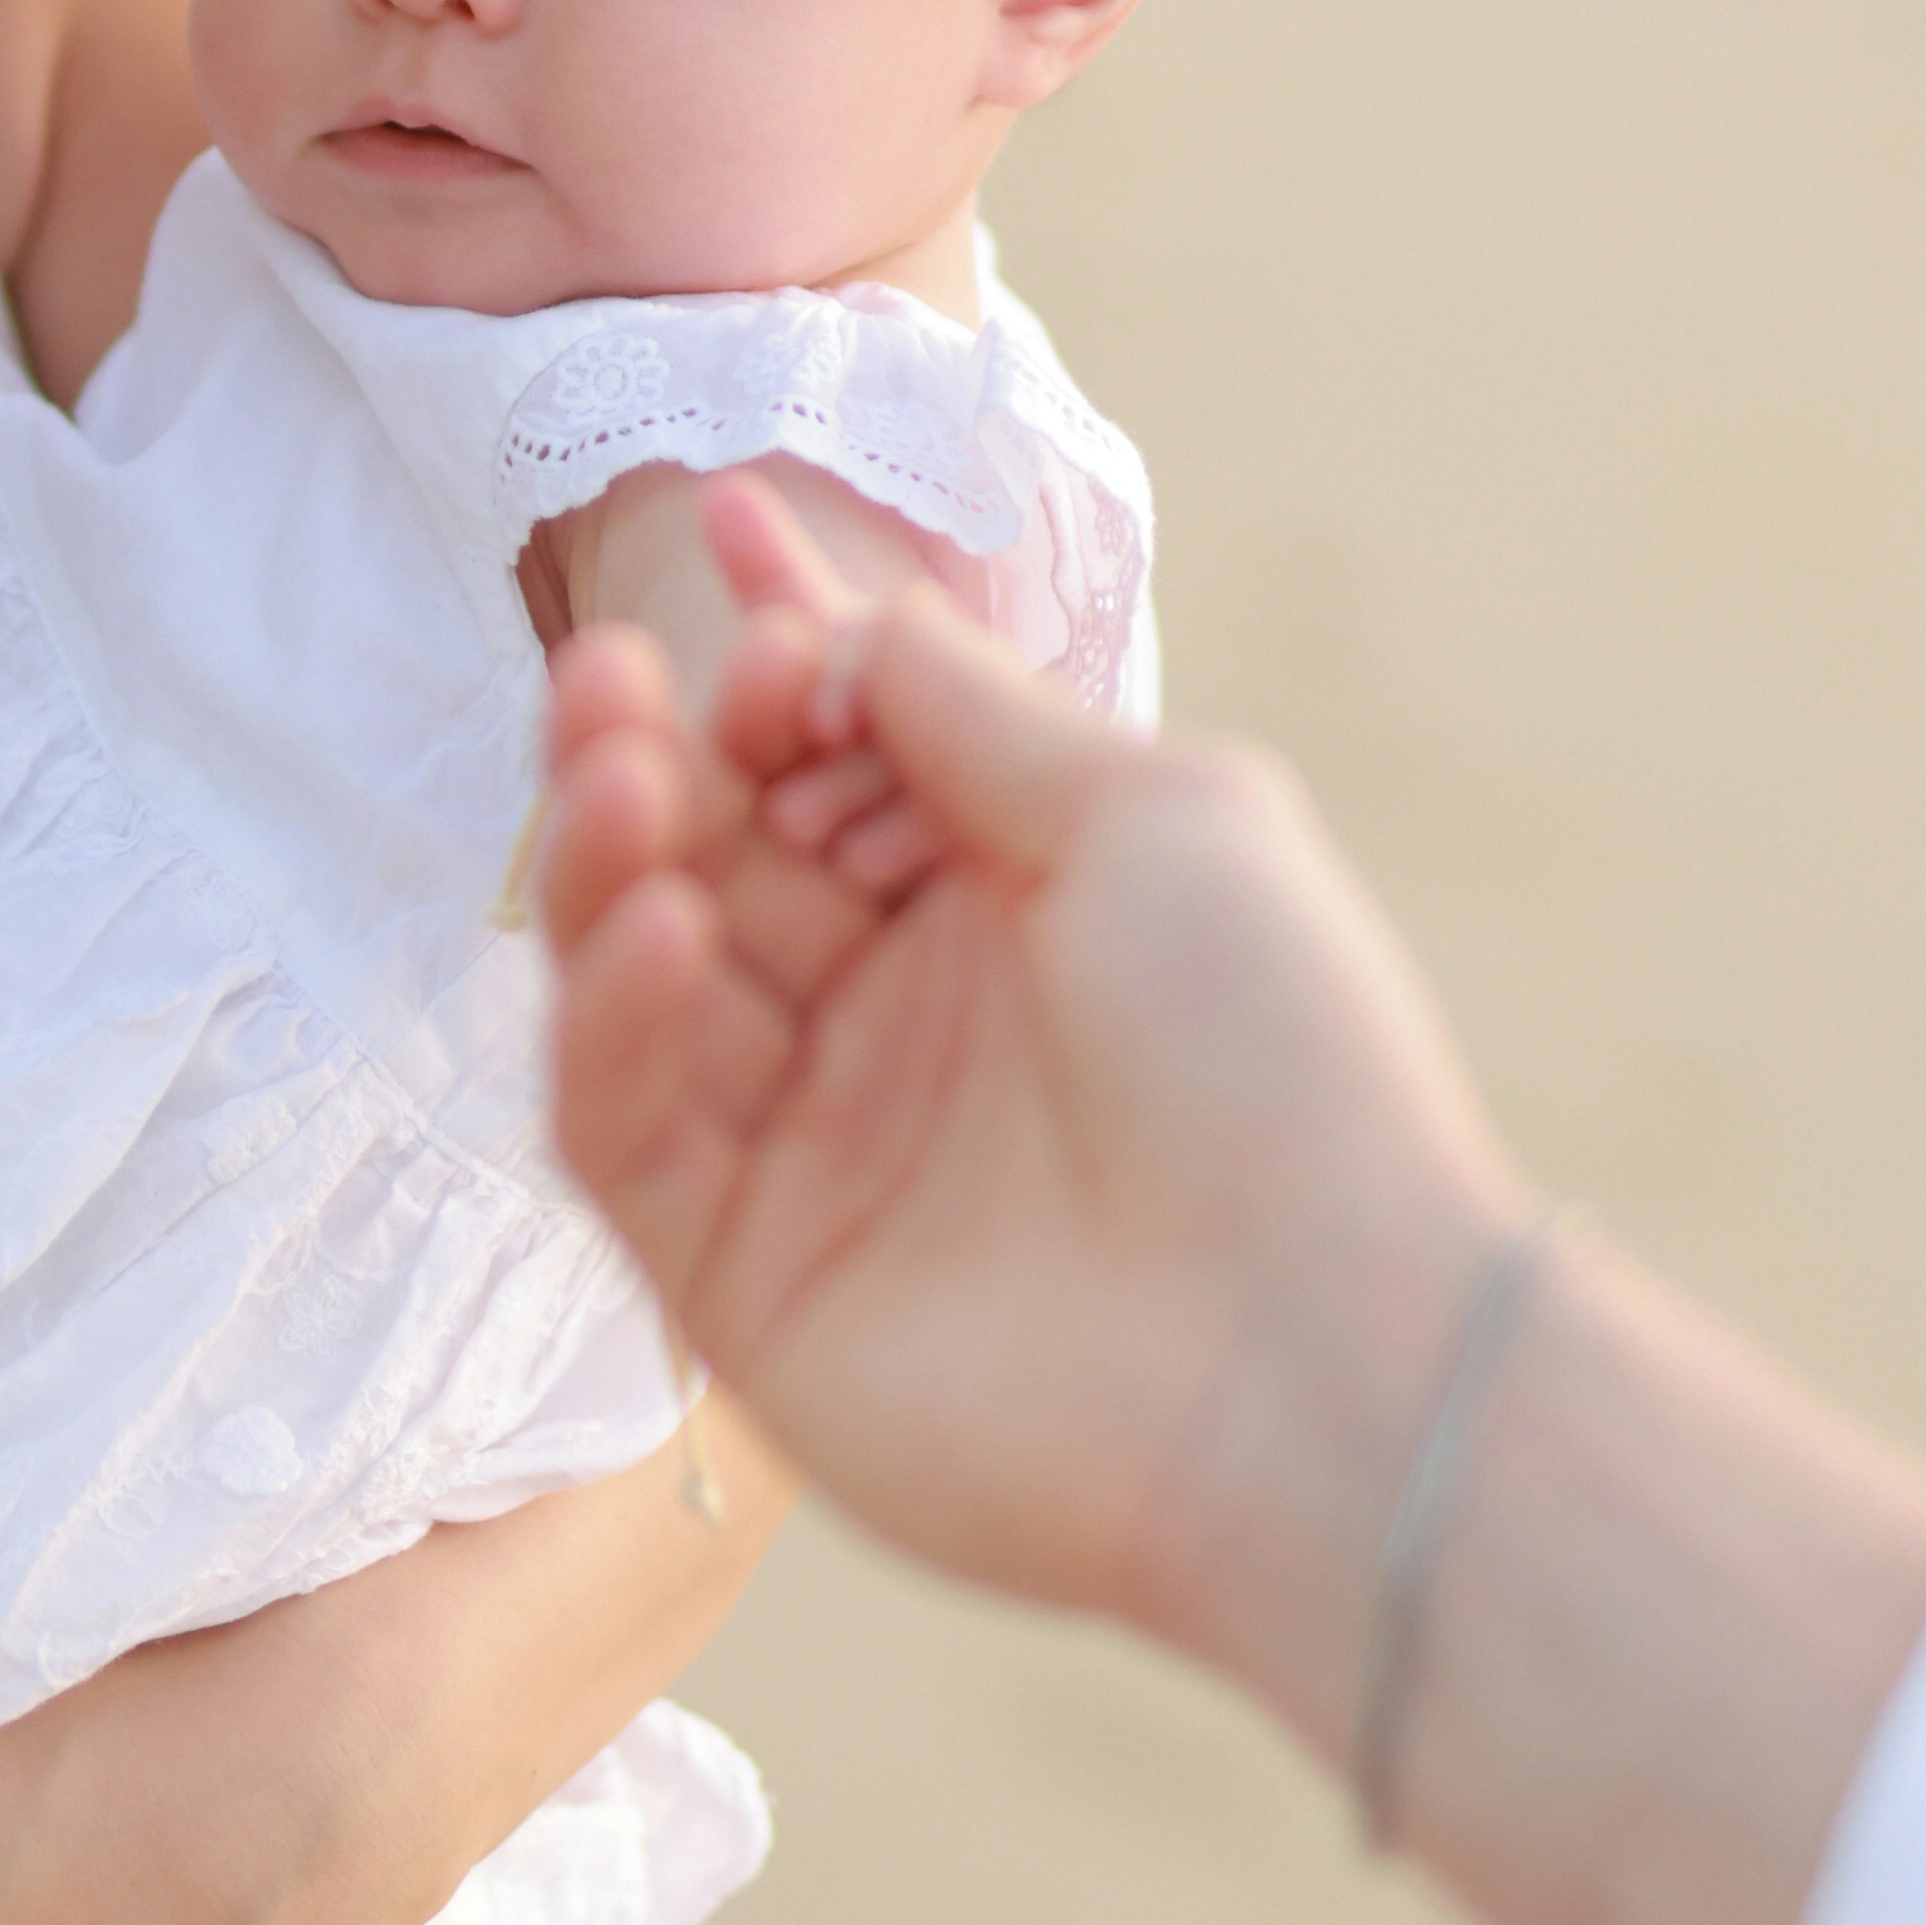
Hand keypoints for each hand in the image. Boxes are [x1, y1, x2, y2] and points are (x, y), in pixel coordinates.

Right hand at [531, 524, 1516, 1752]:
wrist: (1319, 1359)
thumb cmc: (1279, 1066)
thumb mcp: (1152, 815)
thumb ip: (972, 711)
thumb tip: (840, 626)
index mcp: (1013, 904)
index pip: (838, 756)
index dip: (777, 660)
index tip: (743, 565)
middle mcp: (903, 1020)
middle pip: (717, 852)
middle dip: (654, 746)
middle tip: (609, 669)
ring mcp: (816, 1149)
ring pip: (642, 975)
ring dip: (605, 857)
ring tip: (611, 770)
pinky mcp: (743, 1275)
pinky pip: (623, 1125)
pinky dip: (611, 1017)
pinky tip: (656, 929)